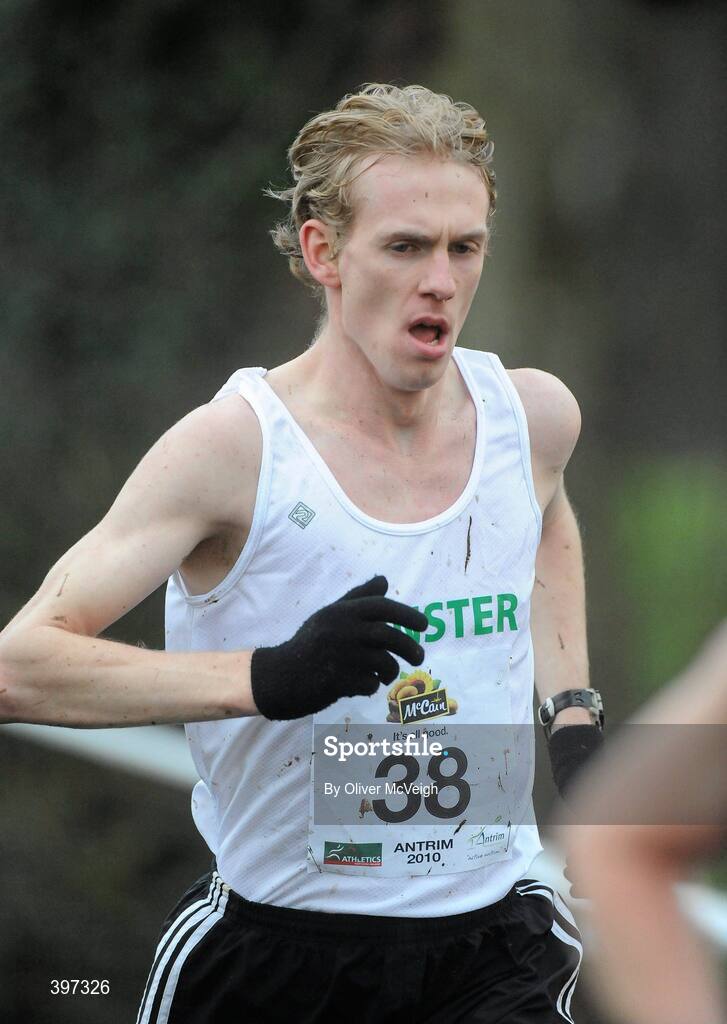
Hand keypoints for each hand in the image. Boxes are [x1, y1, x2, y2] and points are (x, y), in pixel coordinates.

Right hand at [250, 576, 427, 719]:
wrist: (279, 677)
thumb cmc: (309, 644)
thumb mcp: (330, 615)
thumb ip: (358, 598)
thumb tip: (384, 580)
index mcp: (341, 612)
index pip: (382, 607)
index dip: (407, 614)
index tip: (424, 625)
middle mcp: (342, 630)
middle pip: (389, 635)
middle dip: (409, 647)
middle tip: (419, 657)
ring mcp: (340, 656)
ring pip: (383, 662)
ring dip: (390, 670)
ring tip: (386, 674)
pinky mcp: (337, 681)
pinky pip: (370, 683)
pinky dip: (371, 685)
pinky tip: (362, 685)